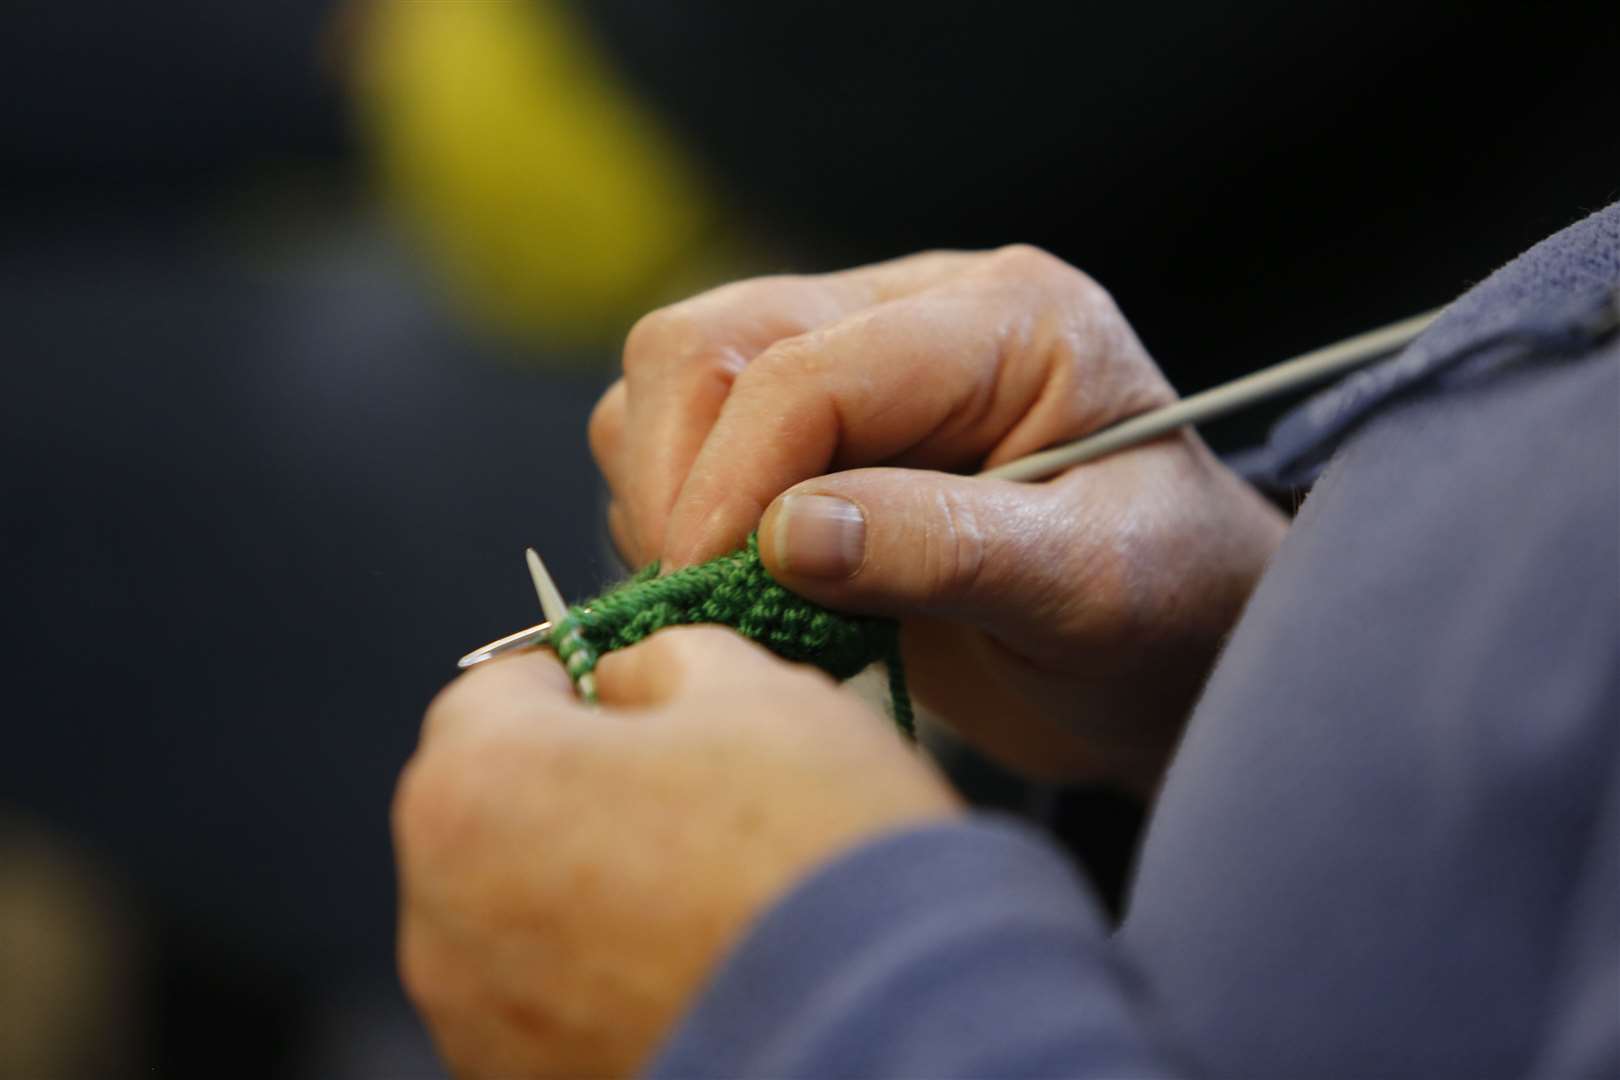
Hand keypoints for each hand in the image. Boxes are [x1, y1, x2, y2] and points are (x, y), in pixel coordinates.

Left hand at [395, 628, 959, 1077]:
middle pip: (497, 805)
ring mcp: (475, 1018)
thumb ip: (664, 657)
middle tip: (686, 796)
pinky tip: (692, 965)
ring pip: (516, 909)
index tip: (638, 700)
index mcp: (476, 785)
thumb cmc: (815, 849)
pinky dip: (598, 977)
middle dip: (575, 787)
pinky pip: (544, 1000)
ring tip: (701, 894)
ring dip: (584, 886)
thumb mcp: (757, 689)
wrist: (890, 1026)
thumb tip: (631, 677)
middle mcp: (443, 913)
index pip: (495, 689)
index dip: (577, 680)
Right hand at [589, 247, 1285, 794]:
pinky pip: (682, 444)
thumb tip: (784, 536)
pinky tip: (753, 592)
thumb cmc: (1169, 610)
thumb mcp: (1092, 588)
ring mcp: (853, 364)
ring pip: (675, 383)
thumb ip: (945, 548)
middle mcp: (913, 313)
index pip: (808, 369)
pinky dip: (679, 520)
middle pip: (709, 344)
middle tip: (707, 602)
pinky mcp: (811, 432)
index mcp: (1002, 319)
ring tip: (744, 603)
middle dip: (682, 477)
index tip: (706, 590)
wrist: (1174, 647)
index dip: (734, 480)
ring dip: (669, 497)